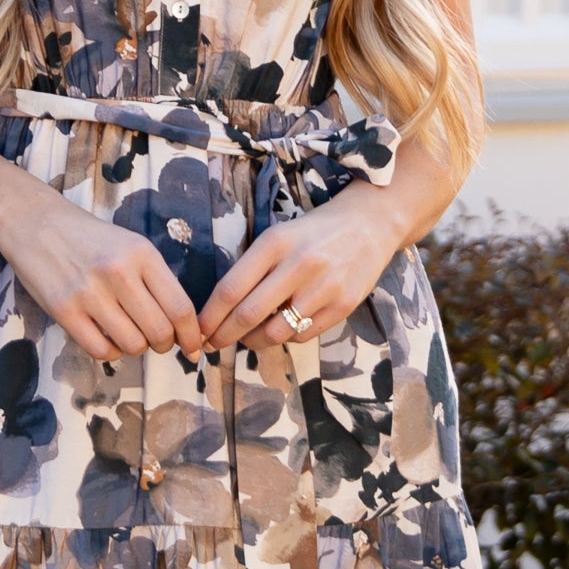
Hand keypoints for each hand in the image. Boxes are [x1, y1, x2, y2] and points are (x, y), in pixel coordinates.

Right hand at [0, 184, 205, 363]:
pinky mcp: (63, 310)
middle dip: (165, 344)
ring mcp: (89, 293)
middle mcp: (118, 272)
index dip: (193, 335)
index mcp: (142, 253)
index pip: (180, 307)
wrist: (34, 222)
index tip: (195, 347)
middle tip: (159, 340)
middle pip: (160, 331)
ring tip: (129, 334)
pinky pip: (101, 351)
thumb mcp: (130, 244)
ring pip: (133, 345)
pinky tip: (108, 338)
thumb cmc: (88, 237)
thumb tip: (181, 325)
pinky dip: (112, 352)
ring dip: (137, 347)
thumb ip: (155, 279)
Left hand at [196, 190, 404, 354]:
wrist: (370, 224)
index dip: (209, 316)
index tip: (198, 329)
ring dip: (253, 341)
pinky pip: (302, 335)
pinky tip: (282, 327)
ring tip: (247, 337)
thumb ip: (253, 267)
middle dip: (223, 336)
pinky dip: (286, 337)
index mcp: (274, 243)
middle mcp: (298, 265)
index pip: (231, 289)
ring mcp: (323, 288)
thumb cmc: (314, 232)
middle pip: (248, 315)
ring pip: (275, 332)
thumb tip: (221, 309)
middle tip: (212, 344)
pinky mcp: (343, 306)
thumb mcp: (278, 235)